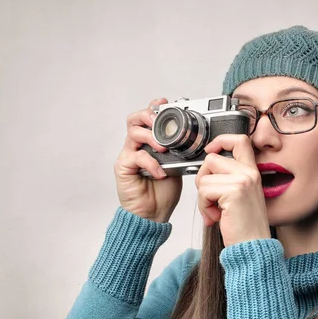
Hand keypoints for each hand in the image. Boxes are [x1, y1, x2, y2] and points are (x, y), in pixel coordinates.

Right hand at [114, 98, 182, 222]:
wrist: (152, 215)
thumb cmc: (163, 193)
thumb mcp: (178, 167)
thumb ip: (179, 151)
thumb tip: (194, 138)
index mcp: (149, 143)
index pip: (147, 118)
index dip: (154, 108)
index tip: (165, 103)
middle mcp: (136, 146)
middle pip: (134, 119)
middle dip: (148, 116)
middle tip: (160, 122)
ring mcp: (128, 156)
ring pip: (133, 133)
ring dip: (150, 136)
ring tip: (163, 148)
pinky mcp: (123, 167)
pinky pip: (135, 156)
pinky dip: (150, 162)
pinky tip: (160, 172)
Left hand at [194, 134, 270, 246]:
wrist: (253, 248)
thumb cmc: (244, 227)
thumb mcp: (239, 196)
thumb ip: (228, 179)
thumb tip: (206, 167)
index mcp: (252, 172)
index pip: (240, 140)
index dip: (221, 140)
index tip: (210, 149)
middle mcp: (249, 173)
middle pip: (212, 159)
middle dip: (202, 179)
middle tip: (210, 199)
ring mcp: (243, 181)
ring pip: (204, 177)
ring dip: (203, 198)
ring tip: (215, 212)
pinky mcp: (234, 192)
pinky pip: (204, 190)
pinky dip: (204, 206)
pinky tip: (216, 217)